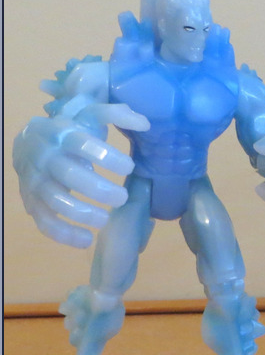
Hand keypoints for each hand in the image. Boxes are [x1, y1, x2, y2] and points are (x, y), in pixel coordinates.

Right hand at [12, 103, 149, 247]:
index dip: (106, 156)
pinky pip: (44, 221)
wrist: (29, 143)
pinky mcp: (32, 202)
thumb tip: (145, 122)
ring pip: (55, 200)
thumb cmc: (72, 131)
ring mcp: (36, 181)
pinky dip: (64, 234)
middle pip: (69, 175)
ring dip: (82, 213)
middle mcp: (46, 157)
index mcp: (63, 134)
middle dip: (99, 189)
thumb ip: (115, 114)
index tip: (130, 167)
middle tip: (123, 198)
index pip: (82, 143)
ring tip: (105, 220)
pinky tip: (86, 240)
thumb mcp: (89, 117)